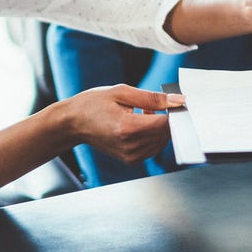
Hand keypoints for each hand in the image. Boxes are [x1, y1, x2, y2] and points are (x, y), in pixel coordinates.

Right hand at [59, 85, 179, 162]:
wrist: (73, 123)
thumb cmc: (94, 104)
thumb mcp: (122, 92)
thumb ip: (152, 98)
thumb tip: (178, 100)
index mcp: (128, 128)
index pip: (166, 124)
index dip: (176, 112)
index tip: (176, 102)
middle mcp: (131, 146)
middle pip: (166, 134)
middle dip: (167, 117)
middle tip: (151, 104)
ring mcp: (131, 156)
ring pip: (162, 141)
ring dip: (159, 126)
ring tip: (140, 113)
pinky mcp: (131, 160)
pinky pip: (154, 147)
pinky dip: (152, 134)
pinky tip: (138, 123)